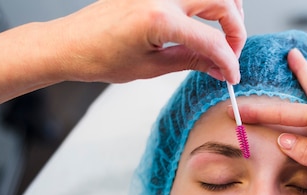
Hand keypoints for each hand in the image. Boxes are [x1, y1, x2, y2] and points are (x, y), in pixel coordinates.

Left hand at [53, 0, 245, 83]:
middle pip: (223, 1)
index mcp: (159, 19)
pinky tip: (207, 19)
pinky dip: (207, 1)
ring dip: (226, 9)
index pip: (212, 40)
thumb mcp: (152, 67)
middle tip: (231, 53)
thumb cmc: (101, 57)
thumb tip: (219, 67)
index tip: (232, 74)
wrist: (71, 43)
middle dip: (236, 29)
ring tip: (224, 34)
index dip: (229, 61)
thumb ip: (191, 62)